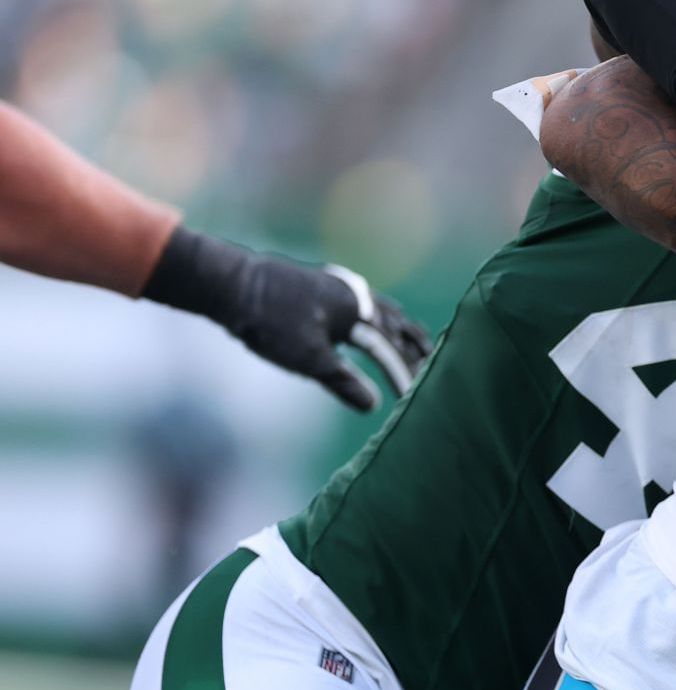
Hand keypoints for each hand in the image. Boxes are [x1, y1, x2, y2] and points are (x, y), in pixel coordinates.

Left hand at [230, 259, 428, 410]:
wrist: (229, 282)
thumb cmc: (270, 321)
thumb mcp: (308, 359)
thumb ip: (343, 382)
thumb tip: (373, 406)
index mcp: (357, 310)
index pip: (390, 349)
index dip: (403, 374)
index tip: (412, 397)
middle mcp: (355, 294)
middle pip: (396, 324)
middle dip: (413, 347)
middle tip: (433, 367)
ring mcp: (339, 286)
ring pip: (382, 309)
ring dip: (400, 328)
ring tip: (415, 340)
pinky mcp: (322, 285)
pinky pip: (363, 302)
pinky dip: (378, 316)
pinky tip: (369, 321)